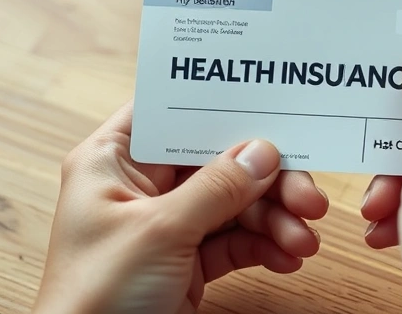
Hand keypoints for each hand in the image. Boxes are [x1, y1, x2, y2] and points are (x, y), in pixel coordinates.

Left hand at [33, 101, 328, 313]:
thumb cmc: (94, 300)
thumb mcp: (159, 233)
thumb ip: (216, 187)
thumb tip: (263, 151)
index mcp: (112, 161)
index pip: (173, 114)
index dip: (221, 107)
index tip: (273, 108)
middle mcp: (140, 186)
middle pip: (219, 161)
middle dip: (269, 180)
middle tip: (307, 198)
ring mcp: (166, 224)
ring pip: (236, 203)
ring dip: (275, 219)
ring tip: (303, 241)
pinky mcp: (186, 261)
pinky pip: (236, 240)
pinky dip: (265, 245)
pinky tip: (288, 256)